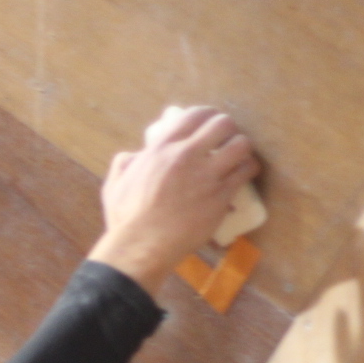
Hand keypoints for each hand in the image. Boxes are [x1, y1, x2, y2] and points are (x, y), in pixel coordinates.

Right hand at [87, 106, 259, 294]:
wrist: (141, 247)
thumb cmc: (126, 220)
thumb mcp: (115, 185)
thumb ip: (124, 164)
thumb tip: (134, 155)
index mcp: (161, 149)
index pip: (195, 115)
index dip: (207, 116)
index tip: (209, 125)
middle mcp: (187, 156)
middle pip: (223, 123)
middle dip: (227, 129)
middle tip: (226, 140)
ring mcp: (207, 176)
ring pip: (241, 144)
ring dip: (242, 148)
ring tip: (238, 157)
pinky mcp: (221, 196)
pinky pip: (246, 171)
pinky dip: (248, 169)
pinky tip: (243, 174)